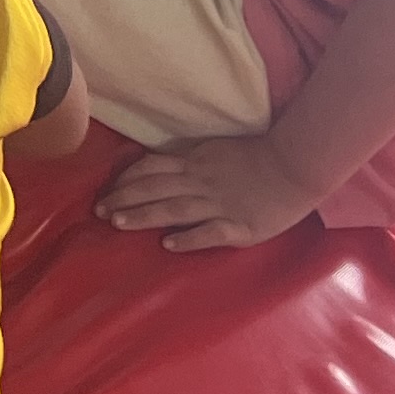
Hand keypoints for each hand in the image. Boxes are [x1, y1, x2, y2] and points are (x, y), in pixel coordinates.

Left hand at [98, 132, 312, 250]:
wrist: (295, 166)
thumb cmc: (255, 156)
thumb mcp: (214, 149)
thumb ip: (186, 158)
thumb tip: (154, 166)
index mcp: (196, 161)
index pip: (152, 168)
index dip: (126, 179)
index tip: (106, 191)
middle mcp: (202, 181)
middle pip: (155, 188)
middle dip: (124, 199)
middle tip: (98, 211)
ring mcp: (221, 204)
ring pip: (175, 208)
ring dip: (145, 215)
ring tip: (119, 223)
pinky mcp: (241, 225)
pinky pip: (211, 232)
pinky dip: (189, 237)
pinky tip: (168, 244)